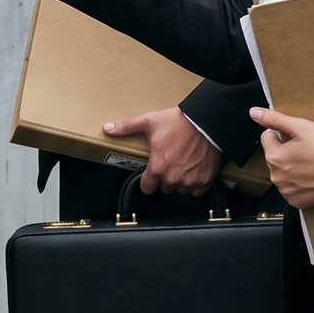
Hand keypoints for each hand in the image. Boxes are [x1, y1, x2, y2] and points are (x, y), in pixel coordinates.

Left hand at [104, 107, 221, 195]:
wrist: (206, 121)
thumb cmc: (178, 122)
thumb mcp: (149, 122)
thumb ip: (126, 128)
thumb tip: (107, 128)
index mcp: (157, 168)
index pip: (147, 188)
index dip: (148, 180)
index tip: (152, 173)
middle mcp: (172, 179)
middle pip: (165, 188)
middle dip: (166, 178)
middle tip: (170, 163)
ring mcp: (190, 181)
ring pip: (181, 190)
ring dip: (181, 181)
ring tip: (183, 165)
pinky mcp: (205, 180)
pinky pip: (197, 191)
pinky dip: (196, 184)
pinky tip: (195, 170)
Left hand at [249, 108, 313, 209]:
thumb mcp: (301, 126)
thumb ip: (274, 119)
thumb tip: (254, 113)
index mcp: (274, 158)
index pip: (267, 137)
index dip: (282, 133)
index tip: (298, 136)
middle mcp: (276, 177)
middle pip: (275, 156)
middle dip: (286, 150)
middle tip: (308, 148)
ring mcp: (287, 191)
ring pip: (283, 172)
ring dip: (292, 166)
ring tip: (312, 162)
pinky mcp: (298, 202)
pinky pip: (292, 188)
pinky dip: (300, 182)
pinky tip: (313, 175)